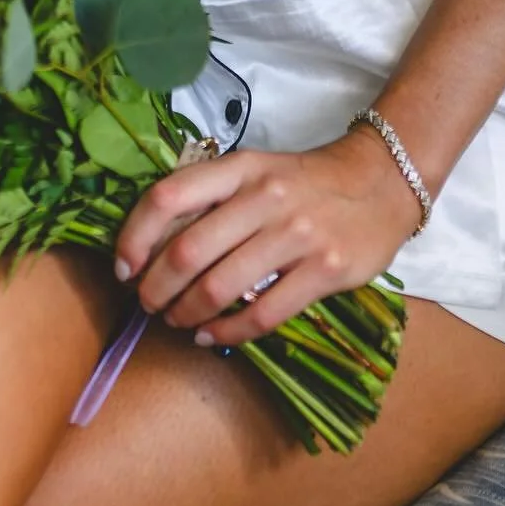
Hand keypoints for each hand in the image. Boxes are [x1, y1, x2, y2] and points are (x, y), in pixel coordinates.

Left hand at [113, 128, 418, 349]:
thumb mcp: (257, 171)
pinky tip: (214, 336)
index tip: (123, 266)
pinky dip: (229, 333)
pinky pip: (263, 314)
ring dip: (187, 313)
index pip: (169, 196)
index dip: (135, 236)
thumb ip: (214, 198)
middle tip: (148, 304)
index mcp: (240, 168)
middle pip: (187, 250)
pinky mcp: (325, 271)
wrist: (381, 183)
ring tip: (177, 321)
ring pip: (220, 286)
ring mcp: (297, 234)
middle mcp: (264, 197)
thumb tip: (155, 245)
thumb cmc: (306, 182)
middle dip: (156, 287)